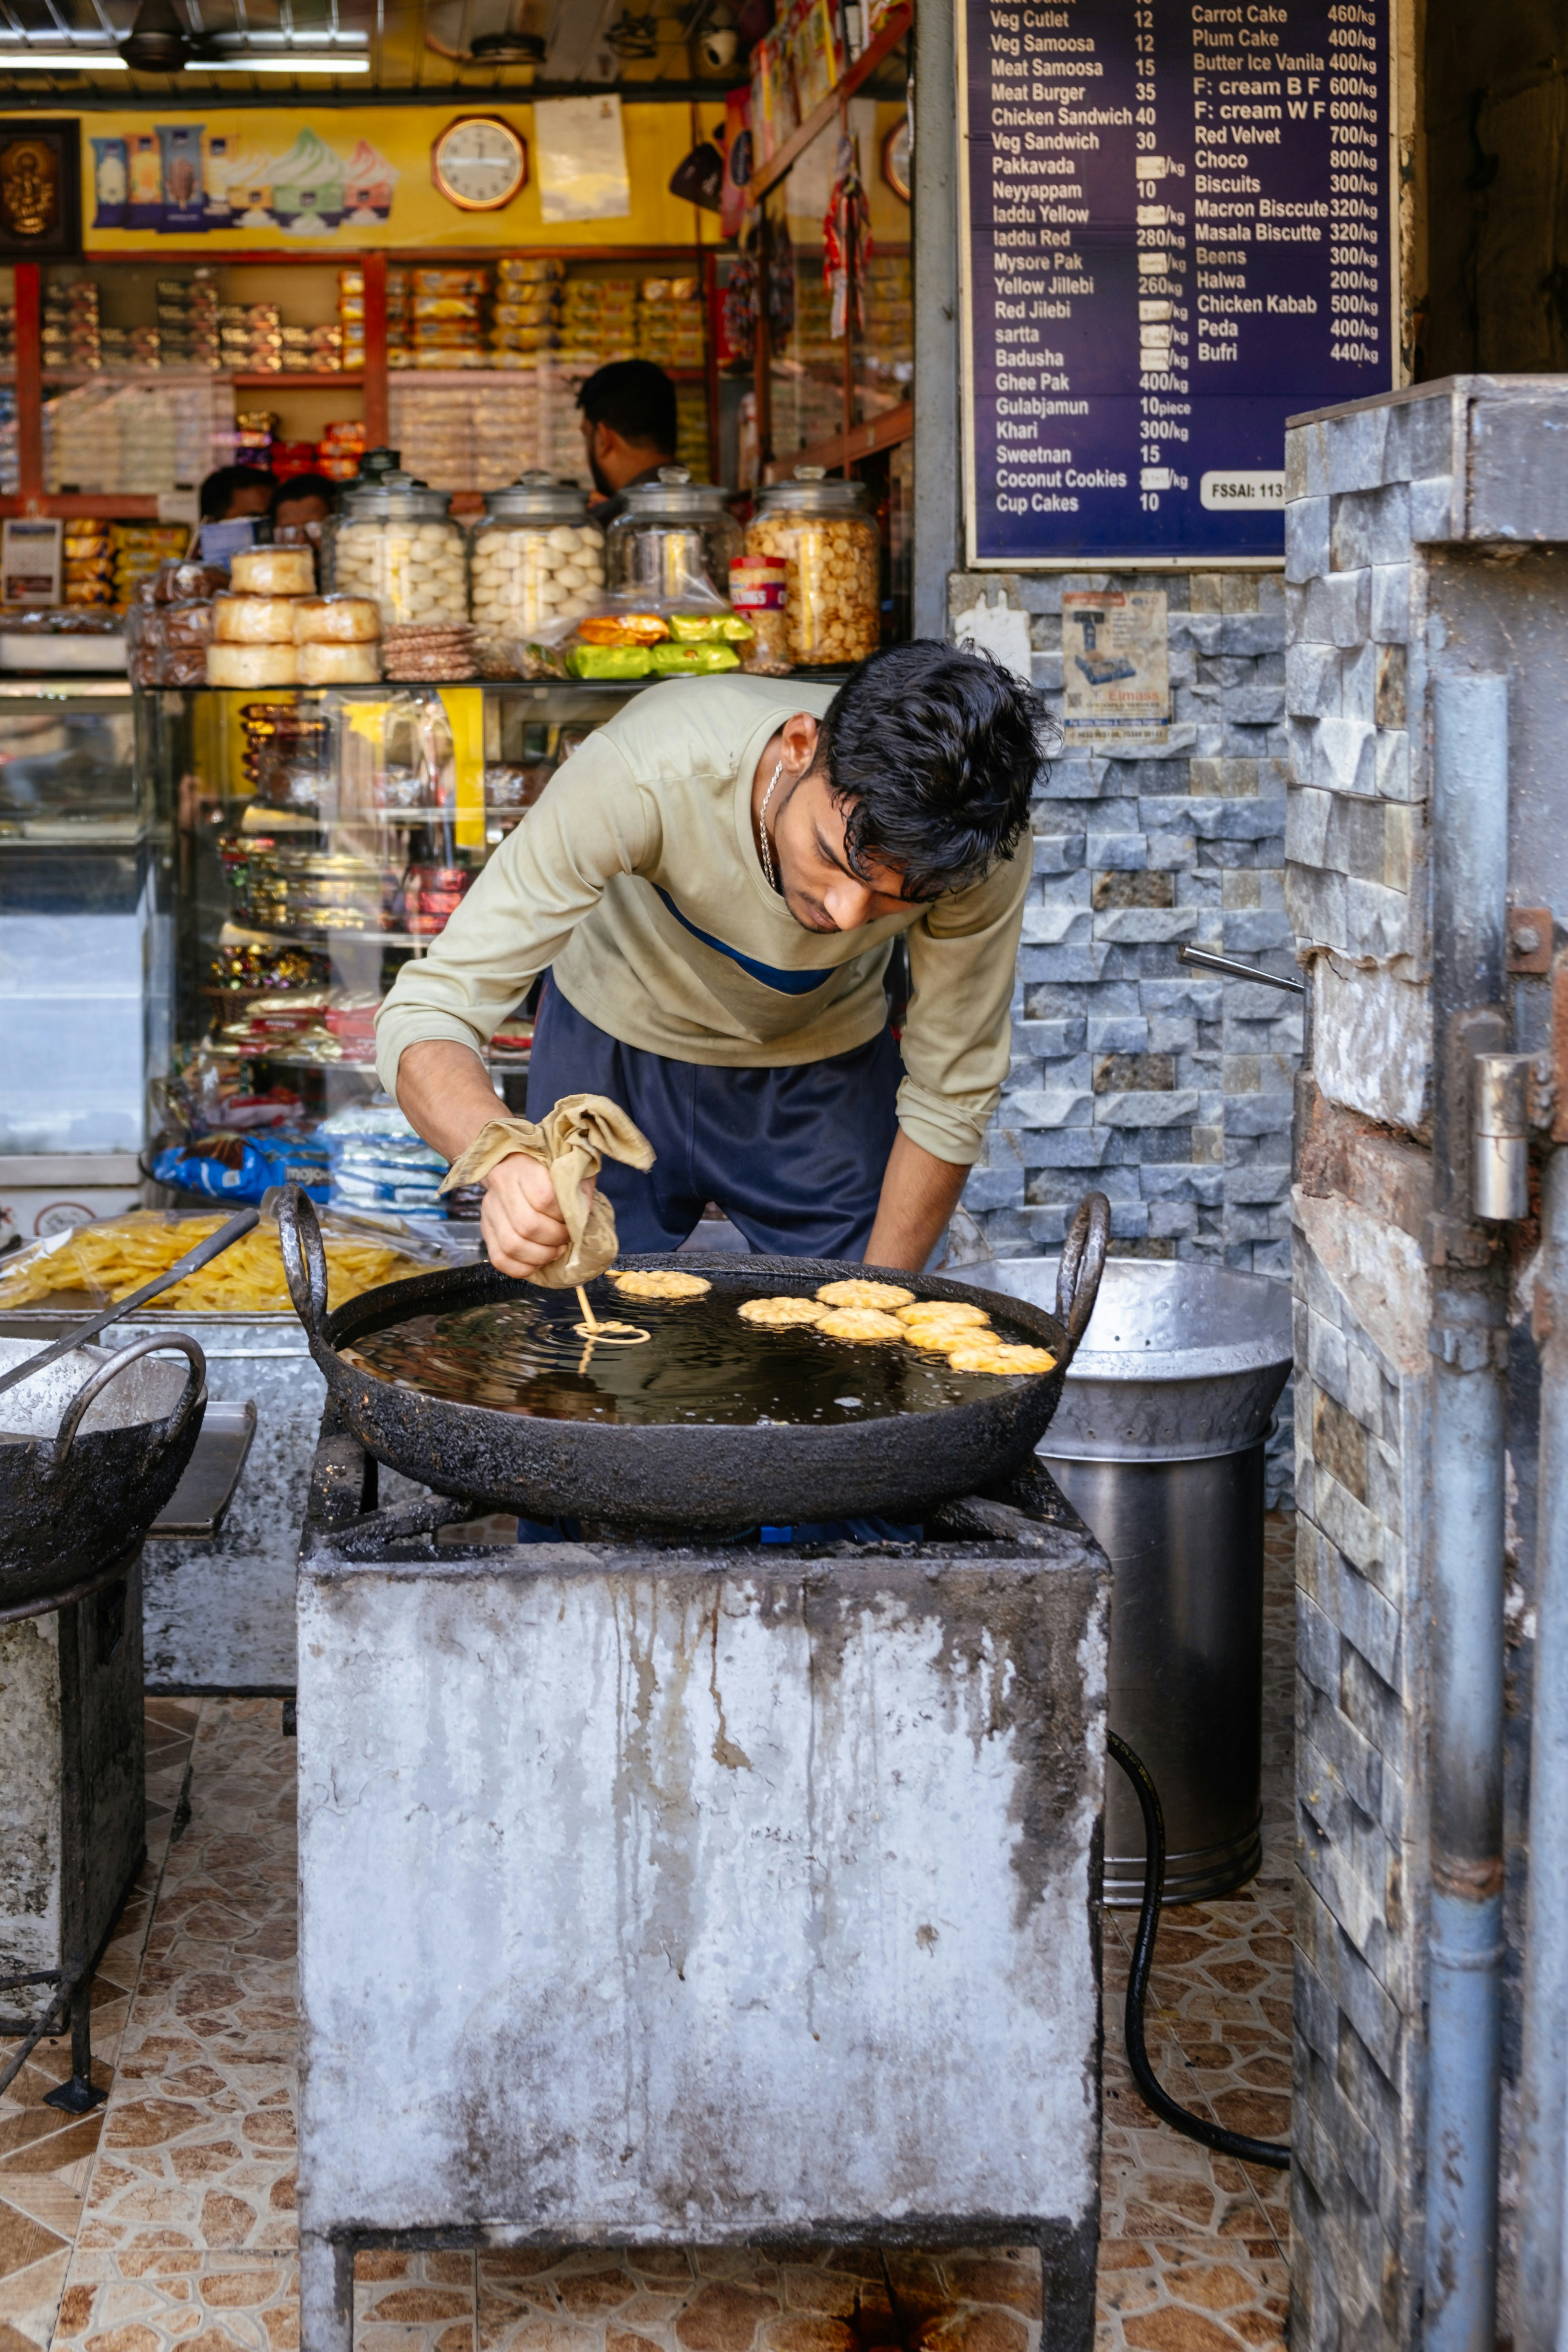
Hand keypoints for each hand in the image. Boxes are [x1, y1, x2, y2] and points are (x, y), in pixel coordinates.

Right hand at [480, 1152, 594, 1276]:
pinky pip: (499, 1259)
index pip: (544, 1199)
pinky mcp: (485, 1228)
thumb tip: (583, 1213)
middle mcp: (501, 1187)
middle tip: (566, 1239)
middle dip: (554, 1239)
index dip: (564, 1217)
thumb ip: (579, 1188)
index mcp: (523, 1168)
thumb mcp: (569, 1168)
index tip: (574, 1220)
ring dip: (540, 1256)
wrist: (514, 1162)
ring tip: (555, 1251)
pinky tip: (537, 1261)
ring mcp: (489, 1210)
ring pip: (511, 1246)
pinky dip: (522, 1267)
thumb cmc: (548, 1167)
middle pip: (528, 1226)